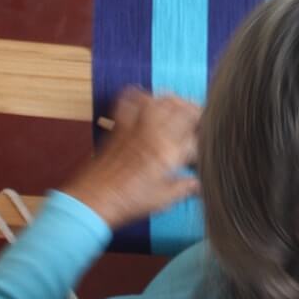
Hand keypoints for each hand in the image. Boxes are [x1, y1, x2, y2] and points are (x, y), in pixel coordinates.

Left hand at [61, 90, 199, 228]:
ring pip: (162, 100)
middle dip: (197, 114)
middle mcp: (154, 134)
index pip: (197, 138)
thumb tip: (197, 184)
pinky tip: (148, 99)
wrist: (93, 200)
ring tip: (181, 106)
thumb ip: (184, 188)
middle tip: (201, 121)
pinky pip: (131, 101)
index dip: (205, 142)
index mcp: (169, 152)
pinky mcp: (120, 126)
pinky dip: (141, 96)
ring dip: (175, 101)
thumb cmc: (126, 202)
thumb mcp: (162, 200)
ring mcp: (136, 126)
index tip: (205, 149)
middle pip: (184, 110)